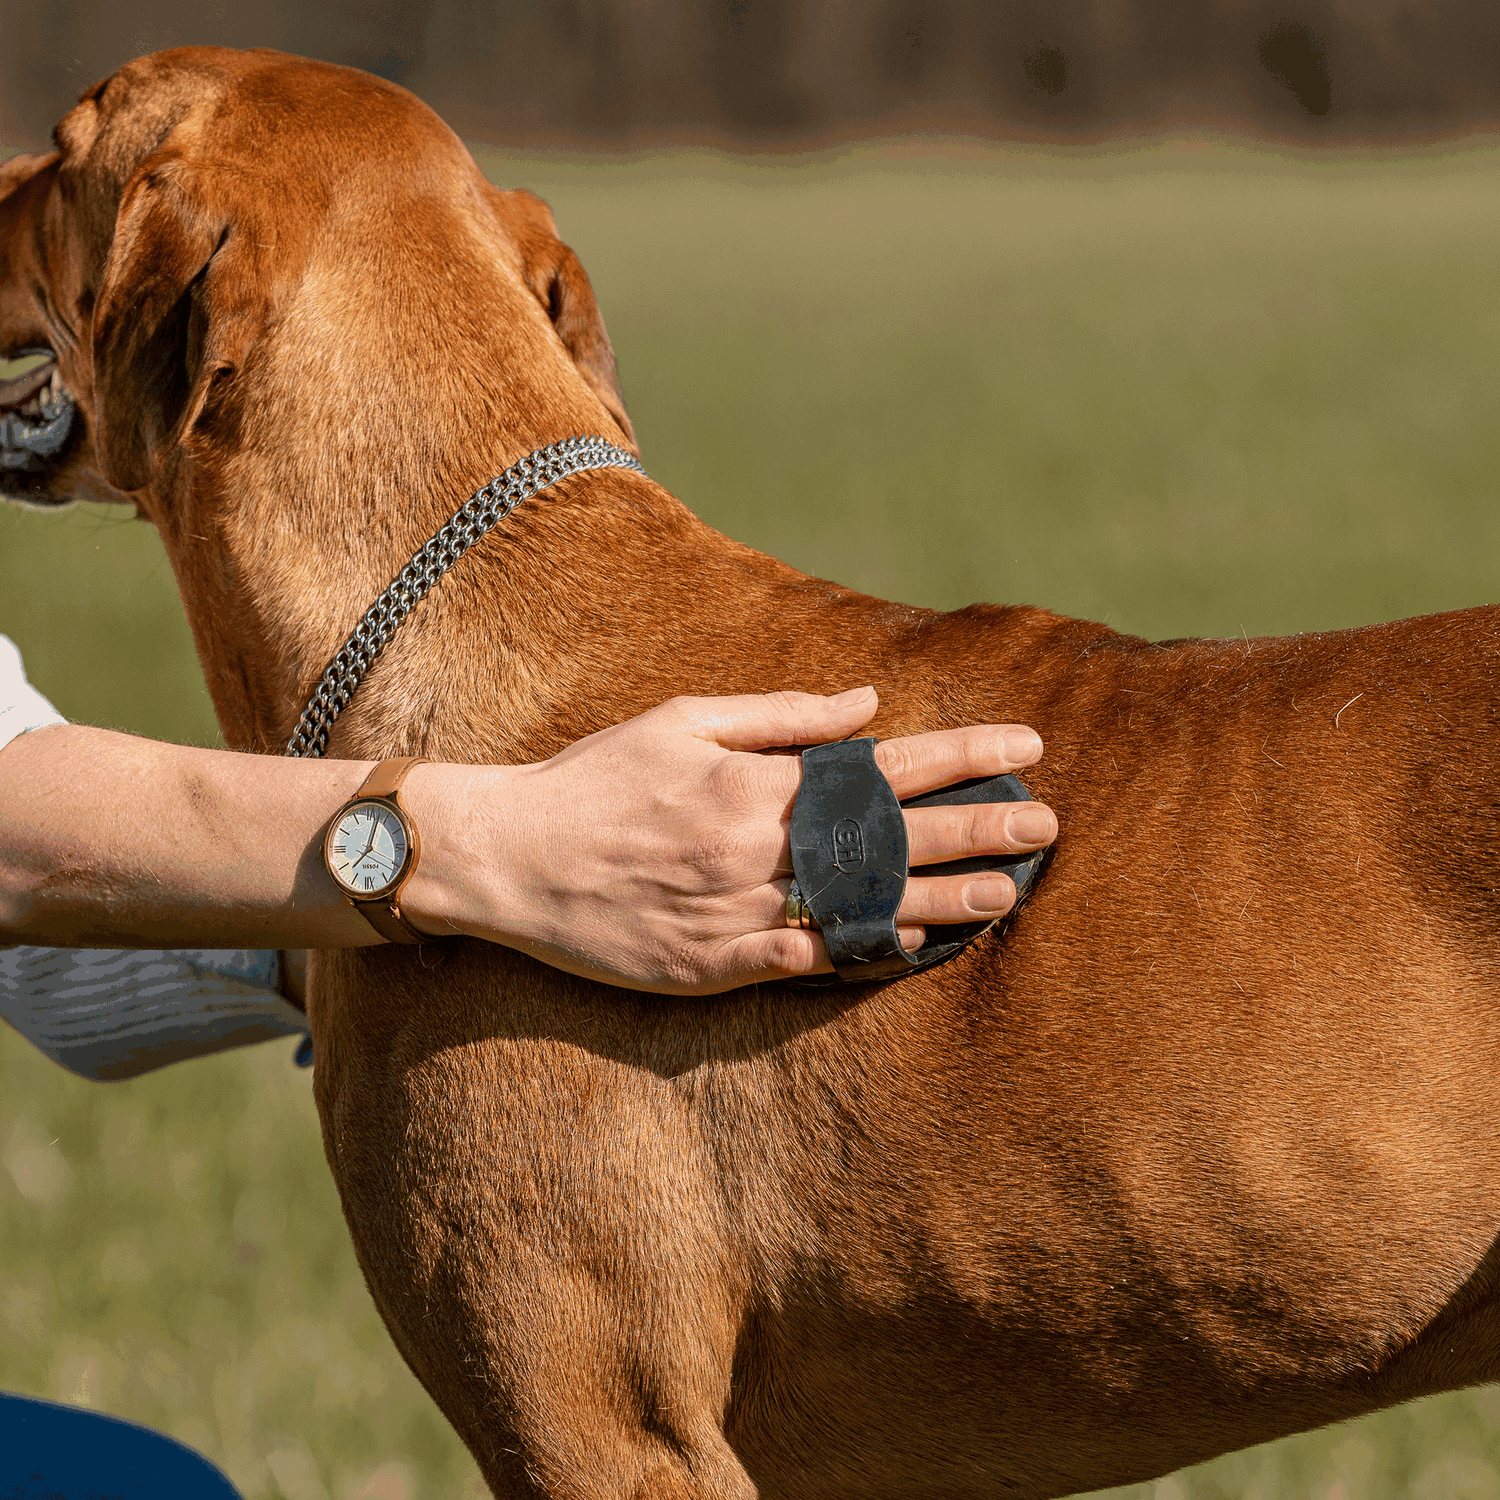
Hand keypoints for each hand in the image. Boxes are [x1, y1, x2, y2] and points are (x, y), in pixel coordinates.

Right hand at [402, 687, 1055, 994]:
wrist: (510, 860)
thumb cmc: (594, 780)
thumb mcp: (681, 722)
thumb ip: (781, 716)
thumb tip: (868, 702)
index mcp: (759, 785)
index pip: (888, 766)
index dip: (963, 755)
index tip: (1028, 746)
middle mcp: (762, 851)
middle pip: (893, 841)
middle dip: (978, 830)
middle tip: (1048, 827)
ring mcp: (743, 914)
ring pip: (865, 910)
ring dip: (943, 901)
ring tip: (1008, 895)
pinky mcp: (718, 967)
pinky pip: (810, 963)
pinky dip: (865, 955)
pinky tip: (914, 949)